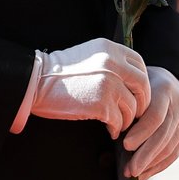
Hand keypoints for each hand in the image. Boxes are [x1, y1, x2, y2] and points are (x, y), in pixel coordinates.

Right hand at [30, 39, 150, 137]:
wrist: (36, 81)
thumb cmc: (59, 71)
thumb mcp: (90, 54)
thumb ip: (110, 61)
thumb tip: (129, 78)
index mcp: (111, 49)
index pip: (140, 65)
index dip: (142, 82)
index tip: (137, 93)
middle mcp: (114, 64)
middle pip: (143, 86)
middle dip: (142, 102)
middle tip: (135, 113)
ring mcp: (109, 84)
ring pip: (132, 106)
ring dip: (127, 119)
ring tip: (119, 124)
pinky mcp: (101, 104)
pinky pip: (118, 120)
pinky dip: (116, 128)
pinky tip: (110, 130)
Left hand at [123, 67, 178, 179]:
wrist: (169, 80)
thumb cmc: (145, 85)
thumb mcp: (136, 85)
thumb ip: (129, 102)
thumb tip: (113, 128)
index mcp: (165, 89)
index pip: (156, 115)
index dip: (142, 132)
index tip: (126, 145)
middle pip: (164, 134)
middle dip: (146, 154)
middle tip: (130, 169)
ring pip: (171, 145)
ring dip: (151, 163)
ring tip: (134, 173)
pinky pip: (175, 152)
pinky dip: (160, 165)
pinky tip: (146, 172)